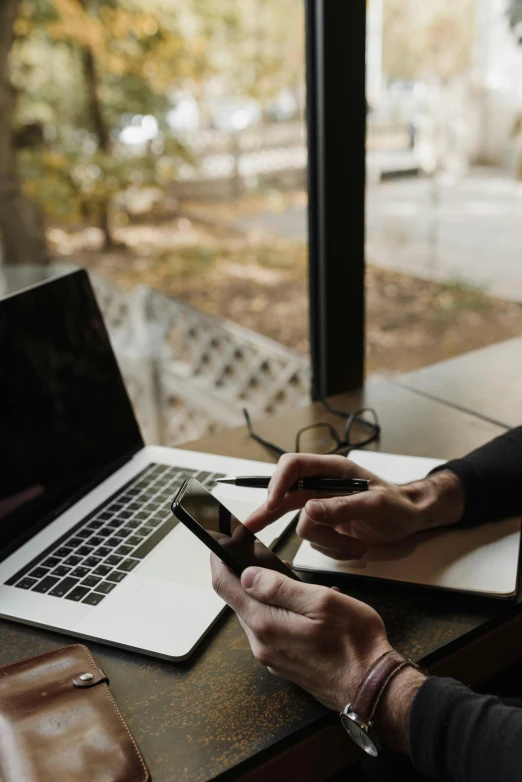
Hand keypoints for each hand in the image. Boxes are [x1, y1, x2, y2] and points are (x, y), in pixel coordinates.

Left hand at [210, 556, 391, 711]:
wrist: (372, 688)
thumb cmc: (354, 643)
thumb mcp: (321, 602)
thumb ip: (279, 588)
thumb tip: (247, 574)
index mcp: (265, 623)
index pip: (225, 586)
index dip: (219, 560)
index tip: (221, 543)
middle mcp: (261, 643)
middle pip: (239, 600)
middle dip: (248, 576)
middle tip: (267, 556)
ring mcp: (271, 656)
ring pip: (257, 615)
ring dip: (268, 595)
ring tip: (295, 580)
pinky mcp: (284, 663)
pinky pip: (272, 630)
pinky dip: (280, 612)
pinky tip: (305, 607)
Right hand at [246, 454, 464, 559]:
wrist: (414, 519)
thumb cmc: (399, 504)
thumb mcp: (374, 505)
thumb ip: (342, 507)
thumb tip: (309, 511)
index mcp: (331, 470)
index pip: (292, 466)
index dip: (277, 482)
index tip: (272, 502)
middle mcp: (322, 486)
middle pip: (284, 495)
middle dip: (269, 513)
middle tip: (247, 528)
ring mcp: (323, 507)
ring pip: (303, 527)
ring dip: (327, 540)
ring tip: (355, 545)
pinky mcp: (328, 527)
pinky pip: (316, 542)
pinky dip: (333, 549)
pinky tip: (355, 547)